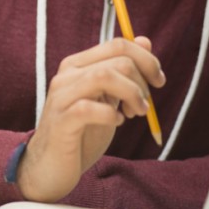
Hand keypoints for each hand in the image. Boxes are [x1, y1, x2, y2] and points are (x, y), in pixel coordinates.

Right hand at [16, 36, 164, 202]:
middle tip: (144, 107)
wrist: (50, 167)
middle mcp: (67, 74)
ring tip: (136, 113)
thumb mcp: (108, 99)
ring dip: (131, 94)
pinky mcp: (61, 121)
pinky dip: (110, 115)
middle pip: (117, 59)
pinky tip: (115, 123)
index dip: (146, 60)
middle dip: (142, 82)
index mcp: (77, 64)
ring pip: (104, 76)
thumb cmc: (81, 133)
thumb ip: (122, 72)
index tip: (159, 82)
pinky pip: (89, 108)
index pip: (117, 44)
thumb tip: (144, 41)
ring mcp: (61, 96)